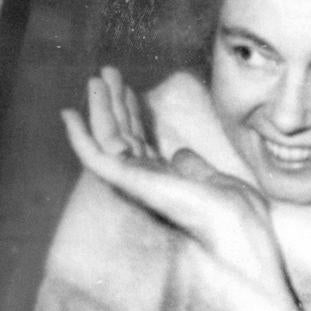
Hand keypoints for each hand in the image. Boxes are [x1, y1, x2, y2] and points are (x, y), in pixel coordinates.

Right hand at [62, 67, 288, 301]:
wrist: (241, 238)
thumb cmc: (240, 222)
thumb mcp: (220, 183)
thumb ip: (195, 169)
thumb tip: (180, 153)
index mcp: (169, 182)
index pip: (143, 143)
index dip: (134, 115)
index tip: (131, 90)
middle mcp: (148, 183)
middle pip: (123, 135)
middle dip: (115, 103)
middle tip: (108, 72)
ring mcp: (136, 183)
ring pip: (108, 139)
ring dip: (100, 107)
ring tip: (96, 77)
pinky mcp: (128, 182)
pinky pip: (95, 156)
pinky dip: (80, 136)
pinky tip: (68, 114)